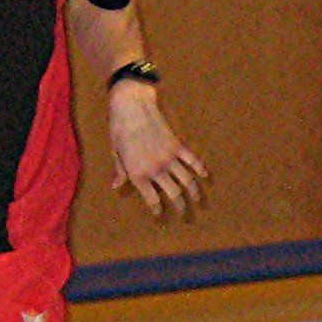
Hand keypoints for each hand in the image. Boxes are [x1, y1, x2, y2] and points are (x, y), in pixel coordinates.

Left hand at [108, 83, 208, 217]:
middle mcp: (155, 169)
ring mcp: (169, 158)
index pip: (152, 199)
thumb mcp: (116, 153)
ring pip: (187, 181)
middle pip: (174, 194)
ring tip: (197, 200)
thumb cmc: (119, 130)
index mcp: (138, 174)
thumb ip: (120, 171)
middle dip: (180, 206)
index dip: (157, 209)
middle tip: (184, 213)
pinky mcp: (177, 146)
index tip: (159, 214)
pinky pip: (192, 161)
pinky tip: (205, 176)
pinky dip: (200, 169)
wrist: (132, 107)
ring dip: (194, 192)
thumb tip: (116, 186)